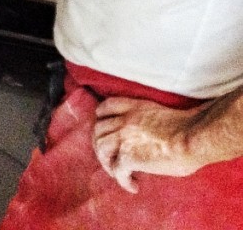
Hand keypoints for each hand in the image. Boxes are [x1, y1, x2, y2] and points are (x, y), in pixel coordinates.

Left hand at [92, 95, 206, 191]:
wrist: (193, 138)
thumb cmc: (189, 129)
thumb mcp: (159, 116)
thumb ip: (145, 122)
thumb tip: (149, 138)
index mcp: (133, 107)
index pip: (105, 108)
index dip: (102, 120)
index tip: (107, 130)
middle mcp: (124, 119)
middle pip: (98, 129)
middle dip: (100, 144)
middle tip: (110, 158)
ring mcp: (123, 136)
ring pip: (101, 148)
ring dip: (106, 162)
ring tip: (117, 173)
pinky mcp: (129, 156)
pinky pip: (116, 170)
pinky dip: (122, 180)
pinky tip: (133, 186)